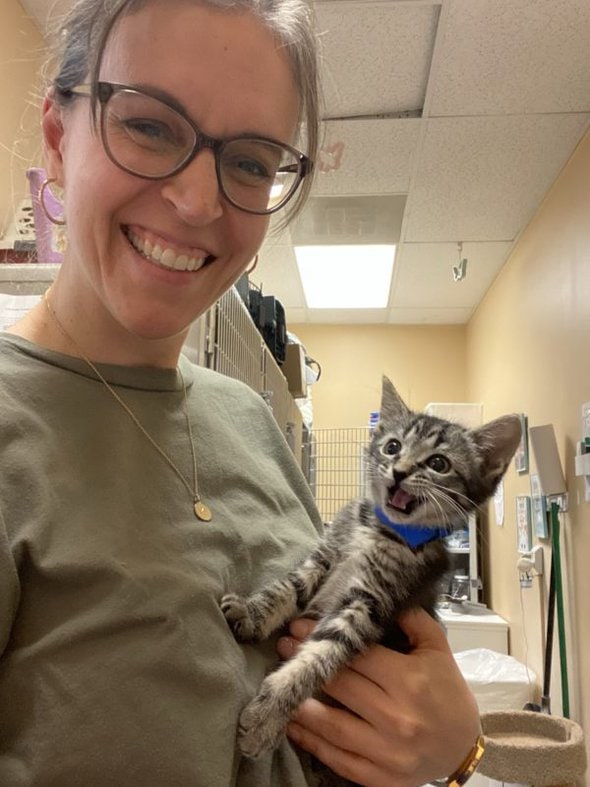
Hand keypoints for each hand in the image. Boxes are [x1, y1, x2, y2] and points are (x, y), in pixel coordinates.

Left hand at [276, 609, 480, 786]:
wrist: (463, 748)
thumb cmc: (448, 693)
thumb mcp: (438, 650)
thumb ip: (413, 620)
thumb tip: (383, 596)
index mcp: (410, 681)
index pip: (359, 655)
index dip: (327, 639)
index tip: (300, 626)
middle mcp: (396, 716)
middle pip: (340, 686)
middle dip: (307, 663)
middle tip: (283, 647)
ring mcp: (386, 751)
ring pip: (331, 725)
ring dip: (300, 704)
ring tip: (278, 685)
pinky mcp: (378, 776)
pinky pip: (337, 759)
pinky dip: (311, 742)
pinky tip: (292, 724)